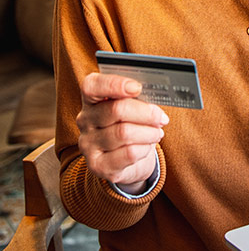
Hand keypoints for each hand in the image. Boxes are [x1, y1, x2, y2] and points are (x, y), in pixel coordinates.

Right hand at [77, 73, 168, 194]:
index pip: (92, 86)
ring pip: (124, 133)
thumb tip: (154, 97)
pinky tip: (146, 147)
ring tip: (157, 133)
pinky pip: (128, 153)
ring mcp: (88, 144)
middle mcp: (85, 120)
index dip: (114, 84)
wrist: (128, 161)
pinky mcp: (98, 165)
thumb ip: (137, 98)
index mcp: (91, 99)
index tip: (137, 87)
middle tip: (161, 117)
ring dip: (149, 133)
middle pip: (116, 110)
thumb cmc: (132, 125)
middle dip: (146, 113)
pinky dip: (144, 149)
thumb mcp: (133, 107)